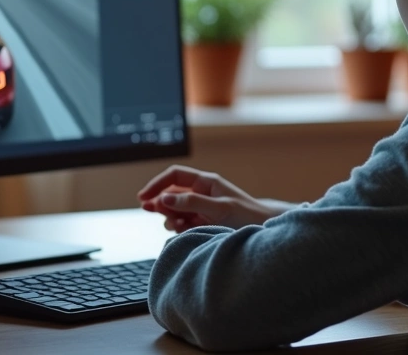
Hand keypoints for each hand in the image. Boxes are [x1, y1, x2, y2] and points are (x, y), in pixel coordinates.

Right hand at [137, 165, 288, 232]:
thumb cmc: (246, 215)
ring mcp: (200, 208)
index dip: (157, 184)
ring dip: (170, 218)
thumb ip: (191, 202)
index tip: (144, 198)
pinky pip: (182, 223)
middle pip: (170, 194)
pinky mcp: (202, 223)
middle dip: (161, 204)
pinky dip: (179, 227)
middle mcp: (201, 193)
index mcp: (205, 182)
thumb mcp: (219, 208)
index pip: (174, 176)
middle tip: (154, 214)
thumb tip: (164, 198)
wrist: (263, 230)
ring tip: (176, 226)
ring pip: (174, 210)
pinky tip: (183, 231)